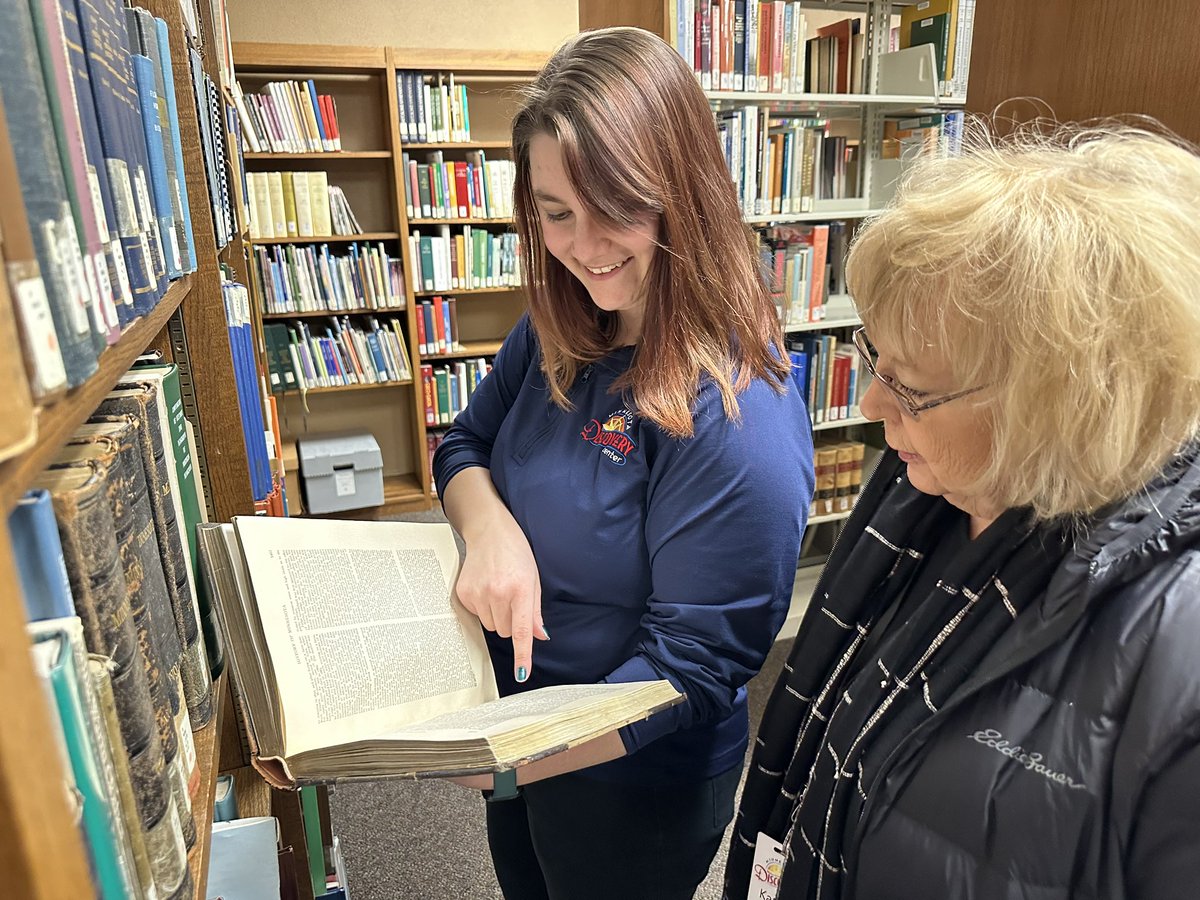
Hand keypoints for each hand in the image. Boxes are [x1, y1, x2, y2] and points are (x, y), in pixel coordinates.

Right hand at [456, 507, 548, 682]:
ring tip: (498, 591)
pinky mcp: (463, 593)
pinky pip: (476, 616)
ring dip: (496, 616)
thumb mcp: (534, 579)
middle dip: (511, 622)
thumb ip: (535, 612)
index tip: (521, 674)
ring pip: (491, 626)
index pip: (521, 631)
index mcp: (520, 589)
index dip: (521, 655)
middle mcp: (498, 593)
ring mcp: (478, 593)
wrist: (489, 531)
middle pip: (505, 631)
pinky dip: (483, 608)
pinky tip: (485, 588)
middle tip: (512, 599)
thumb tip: (540, 636)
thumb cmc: (516, 553)